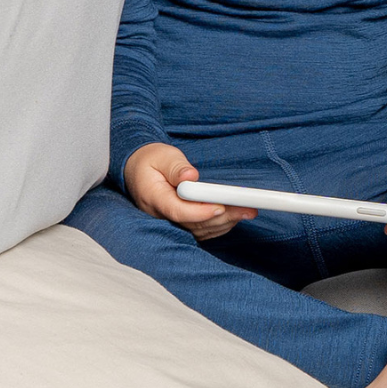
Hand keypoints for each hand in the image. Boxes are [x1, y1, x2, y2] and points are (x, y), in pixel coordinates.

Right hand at [123, 142, 256, 240]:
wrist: (138, 169)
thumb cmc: (151, 161)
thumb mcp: (162, 156)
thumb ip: (176, 167)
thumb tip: (191, 175)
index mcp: (154, 198)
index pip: (177, 211)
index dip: (200, 212)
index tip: (220, 206)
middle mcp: (161, 215)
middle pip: (193, 223)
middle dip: (222, 217)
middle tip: (248, 209)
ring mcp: (169, 222)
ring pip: (199, 230)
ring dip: (225, 223)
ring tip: (248, 212)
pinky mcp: (178, 223)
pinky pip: (199, 230)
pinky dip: (218, 225)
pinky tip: (235, 217)